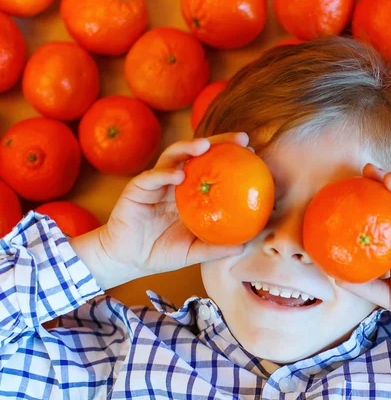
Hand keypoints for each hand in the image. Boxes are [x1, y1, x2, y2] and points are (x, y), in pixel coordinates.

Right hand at [93, 133, 248, 285]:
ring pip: (173, 157)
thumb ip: (216, 248)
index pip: (213, 167)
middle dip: (219, 142)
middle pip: (197, 154)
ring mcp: (157, 183)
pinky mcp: (137, 189)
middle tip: (241, 139)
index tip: (253, 152)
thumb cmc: (162, 253)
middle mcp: (176, 182)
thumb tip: (244, 247)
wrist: (129, 260)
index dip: (231, 157)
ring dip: (188, 147)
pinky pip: (151, 178)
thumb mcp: (194, 251)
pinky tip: (178, 175)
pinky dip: (164, 174)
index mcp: (191, 193)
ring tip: (205, 145)